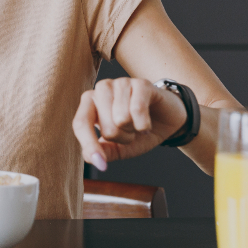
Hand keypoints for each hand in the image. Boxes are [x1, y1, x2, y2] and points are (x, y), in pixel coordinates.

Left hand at [71, 77, 187, 170]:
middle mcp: (101, 89)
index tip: (100, 164)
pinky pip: (137, 110)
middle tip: (130, 131)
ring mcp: (121, 83)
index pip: (80, 123)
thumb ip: (104, 151)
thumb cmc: (137, 131)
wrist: (166, 120)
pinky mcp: (141, 83)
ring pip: (121, 119)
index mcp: (89, 103)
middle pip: (106, 128)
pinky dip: (145, 124)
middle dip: (123, 137)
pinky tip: (147, 122)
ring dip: (134, 129)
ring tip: (138, 123)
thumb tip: (91, 158)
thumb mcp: (119, 147)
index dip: (90, 145)